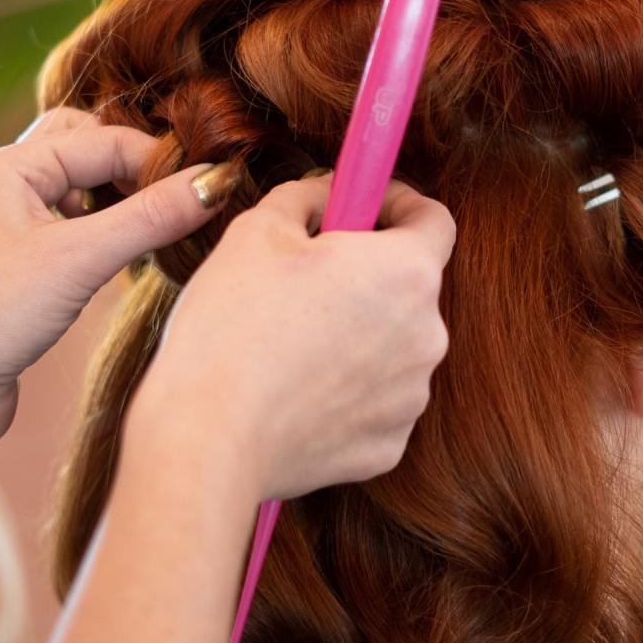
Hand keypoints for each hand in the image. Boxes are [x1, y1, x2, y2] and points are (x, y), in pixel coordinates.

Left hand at [0, 108, 230, 451]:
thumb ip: (150, 217)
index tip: (210, 185)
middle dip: (133, 165)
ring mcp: (8, 226)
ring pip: (79, 189)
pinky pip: (71, 228)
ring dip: (118, 199)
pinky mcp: (17, 267)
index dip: (159, 160)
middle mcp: (4, 185)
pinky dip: (104, 232)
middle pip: (85, 147)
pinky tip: (125, 259)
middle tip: (177, 195)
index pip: (104, 139)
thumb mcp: (80, 259)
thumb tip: (215, 183)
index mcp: (9, 166)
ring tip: (156, 225)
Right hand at [122, 176, 456, 503]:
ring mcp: (412, 397)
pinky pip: (374, 402)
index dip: (398, 205)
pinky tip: (295, 391)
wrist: (208, 438)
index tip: (363, 208)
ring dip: (356, 335)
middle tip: (304, 280)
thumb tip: (327, 195)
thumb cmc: (231, 327)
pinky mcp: (389, 446)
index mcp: (407, 272)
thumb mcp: (256, 230)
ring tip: (290, 343)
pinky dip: (345, 392)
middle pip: (408, 288)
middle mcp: (429, 335)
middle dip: (365, 276)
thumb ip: (308, 196)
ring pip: (391, 347)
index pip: (434, 220)